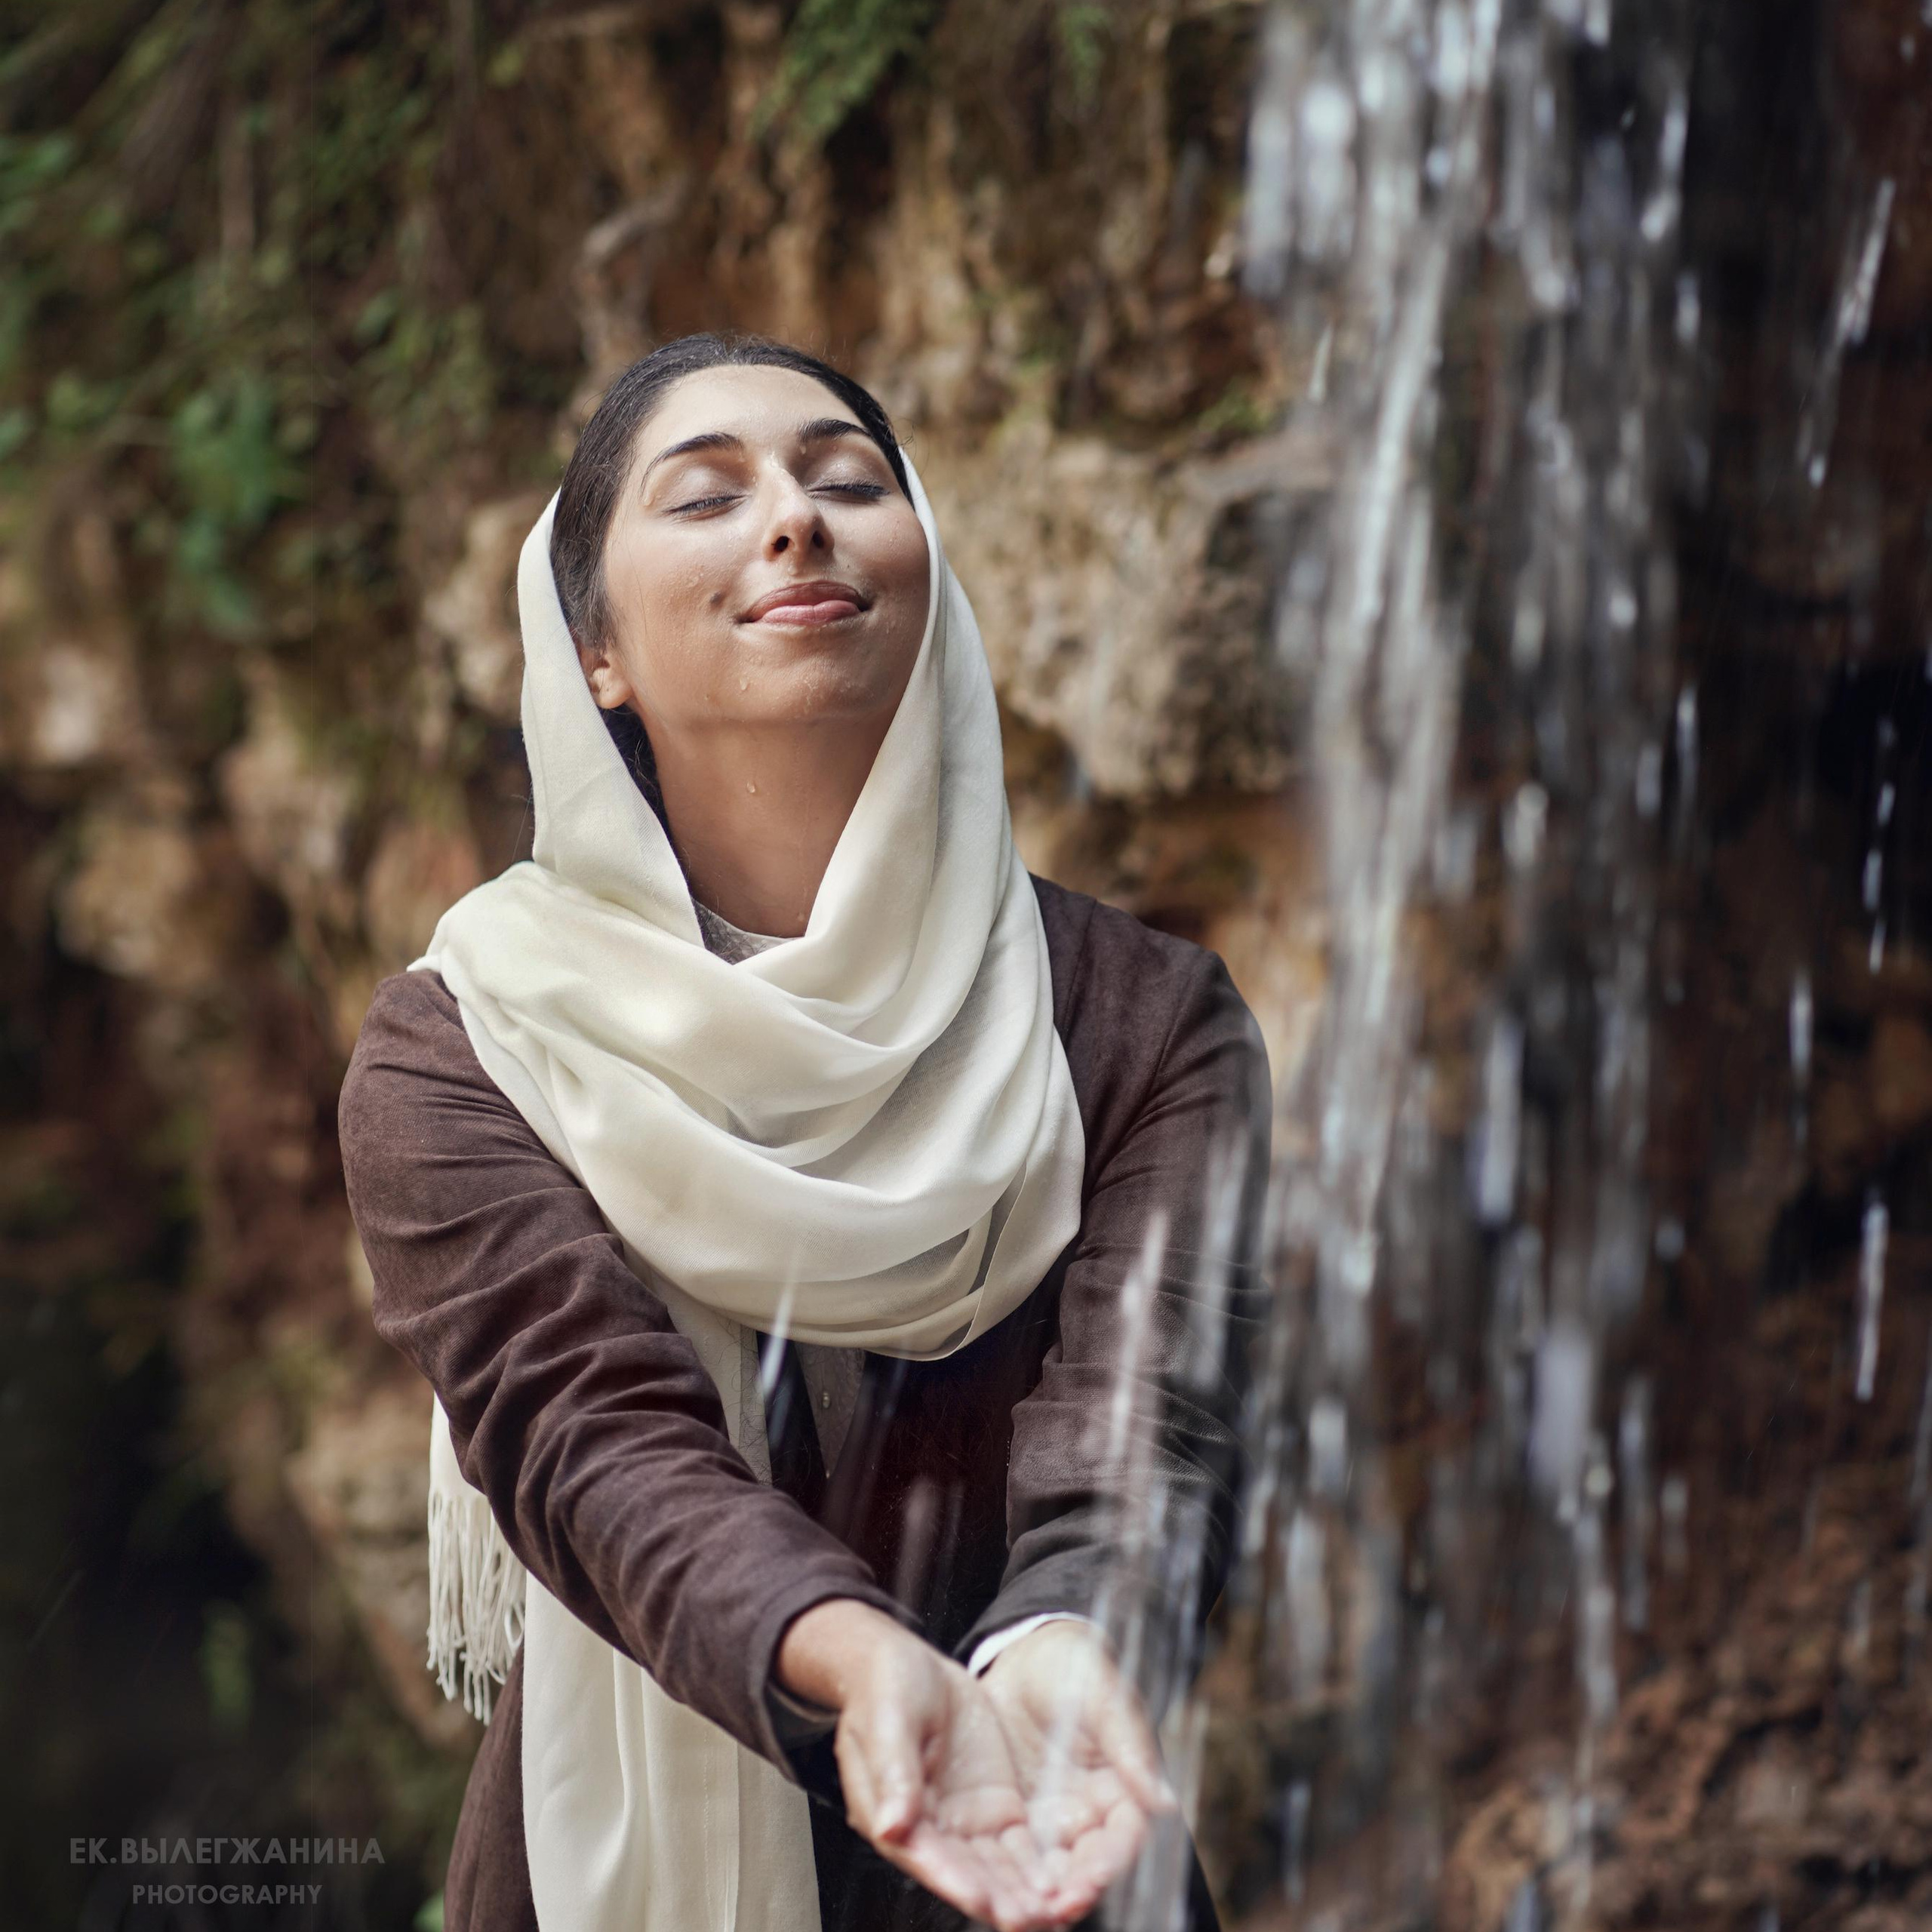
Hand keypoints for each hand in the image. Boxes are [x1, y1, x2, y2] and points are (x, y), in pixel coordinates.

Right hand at [776, 1600, 1078, 1930]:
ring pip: (996, 1869)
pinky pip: (1018, 1846)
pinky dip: (1037, 1869)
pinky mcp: (993, 1806)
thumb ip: (893, 1772)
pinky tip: (1060, 1886)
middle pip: (967, 1874)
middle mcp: (932, 1828)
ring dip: (1022, 1895)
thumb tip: (890, 1825)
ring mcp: (965, 1820)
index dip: (957, 1882)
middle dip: (1000, 1900)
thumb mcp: (887, 1720)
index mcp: (894, 1813)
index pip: (928, 1857)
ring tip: (1054, 1914)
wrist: (905, 1663)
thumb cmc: (883, 1687)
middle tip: (1031, 1919)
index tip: (986, 1902)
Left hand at [978, 1619, 1176, 1922]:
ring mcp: (1053, 1819)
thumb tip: (1165, 1804)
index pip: (1125, 1838)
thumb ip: (1130, 1746)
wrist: (1025, 1654)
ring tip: (1020, 1916)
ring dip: (1039, 1896)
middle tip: (1051, 1910)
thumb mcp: (1103, 1695)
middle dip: (1072, 1892)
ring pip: (1051, 1871)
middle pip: (1087, 1866)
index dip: (1111, 1863)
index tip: (1090, 1881)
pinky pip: (1015, 1855)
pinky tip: (991, 1892)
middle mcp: (1090, 1814)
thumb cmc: (1075, 1666)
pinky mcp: (1017, 1817)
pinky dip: (1007, 1877)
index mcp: (1123, 1788)